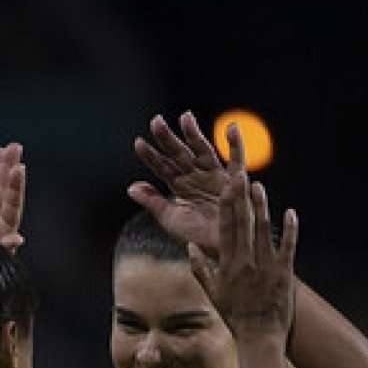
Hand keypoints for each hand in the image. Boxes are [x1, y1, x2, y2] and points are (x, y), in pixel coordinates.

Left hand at [128, 110, 232, 256]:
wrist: (221, 250)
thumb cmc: (197, 236)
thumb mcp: (171, 220)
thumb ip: (153, 202)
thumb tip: (131, 187)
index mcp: (179, 185)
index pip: (162, 167)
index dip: (150, 156)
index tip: (138, 142)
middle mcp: (195, 176)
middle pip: (179, 154)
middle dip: (168, 138)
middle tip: (156, 121)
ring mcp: (214, 176)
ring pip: (202, 151)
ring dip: (194, 135)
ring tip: (185, 117)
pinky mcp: (233, 181)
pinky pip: (236, 161)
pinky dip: (236, 145)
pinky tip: (232, 128)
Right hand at [185, 156, 297, 339]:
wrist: (259, 336)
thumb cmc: (235, 316)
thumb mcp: (213, 293)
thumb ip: (201, 269)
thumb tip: (190, 247)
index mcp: (227, 266)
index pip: (224, 230)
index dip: (225, 207)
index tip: (224, 188)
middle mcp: (246, 262)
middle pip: (243, 224)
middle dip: (241, 198)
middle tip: (240, 175)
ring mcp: (266, 266)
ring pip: (264, 230)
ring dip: (262, 206)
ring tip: (260, 186)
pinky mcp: (284, 273)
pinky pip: (288, 246)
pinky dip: (291, 229)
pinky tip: (290, 211)